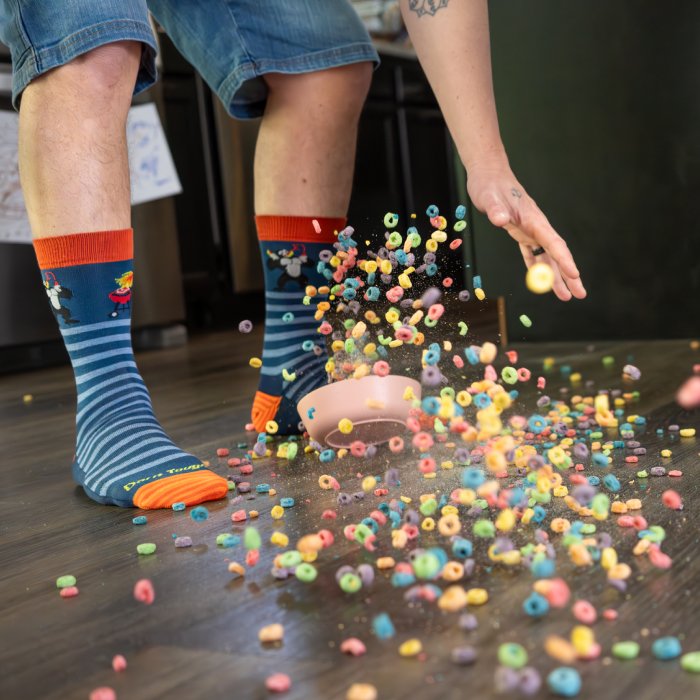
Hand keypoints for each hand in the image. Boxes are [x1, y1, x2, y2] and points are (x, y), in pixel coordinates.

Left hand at [466, 155, 585, 300]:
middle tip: (580, 295)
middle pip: (556, 254)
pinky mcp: (520, 232)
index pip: (553, 242)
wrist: (488, 175)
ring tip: (565, 296)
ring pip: (546, 257)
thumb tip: (500, 220)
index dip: (564, 260)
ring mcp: (529, 229)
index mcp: (533, 219)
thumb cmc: (489, 185)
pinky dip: (538, 268)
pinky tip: (544, 281)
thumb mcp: (489, 197)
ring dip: (555, 277)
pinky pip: (532, 253)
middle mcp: (536, 226)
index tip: (574, 275)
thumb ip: (496, 209)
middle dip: (568, 275)